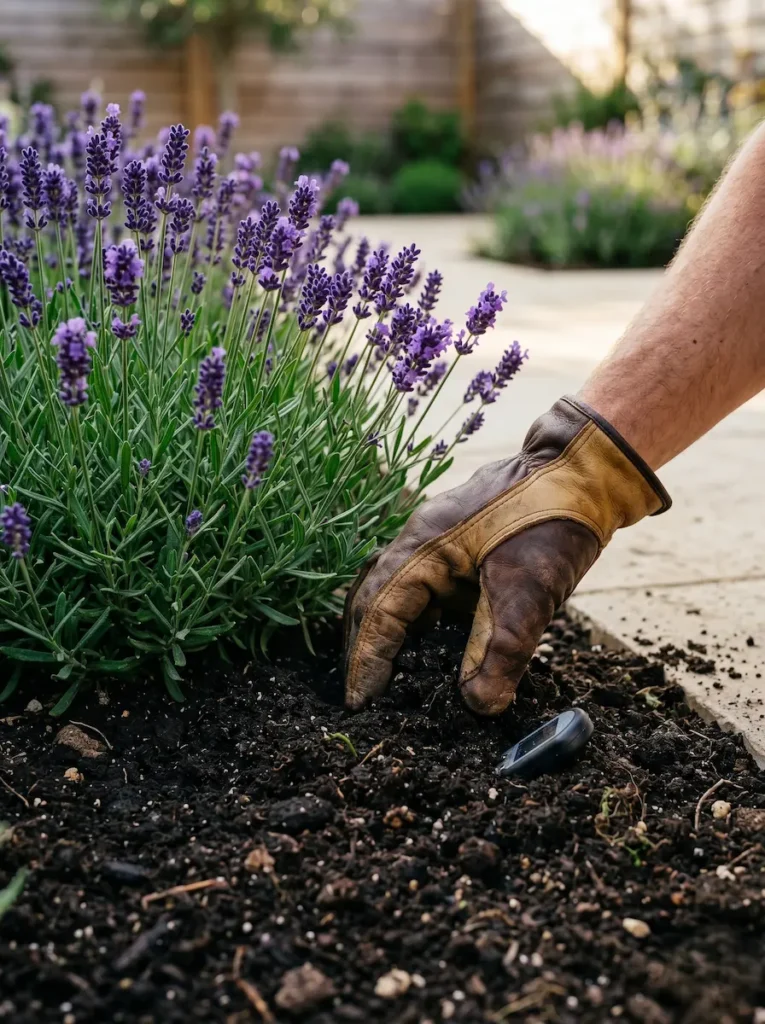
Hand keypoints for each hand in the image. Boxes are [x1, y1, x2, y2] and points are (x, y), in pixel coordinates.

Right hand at [344, 396, 669, 714]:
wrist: (583, 468)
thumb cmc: (553, 522)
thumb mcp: (529, 595)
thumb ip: (501, 653)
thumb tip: (479, 705)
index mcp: (425, 548)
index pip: (380, 611)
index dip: (368, 658)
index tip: (359, 702)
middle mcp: (420, 538)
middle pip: (373, 597)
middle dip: (366, 645)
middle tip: (365, 692)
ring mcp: (437, 534)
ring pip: (395, 587)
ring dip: (388, 629)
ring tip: (388, 672)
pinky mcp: (458, 538)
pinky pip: (422, 580)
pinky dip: (417, 614)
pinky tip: (430, 638)